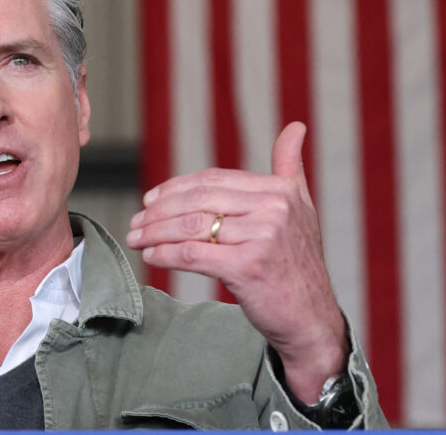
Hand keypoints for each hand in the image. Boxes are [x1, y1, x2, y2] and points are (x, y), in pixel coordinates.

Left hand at [126, 122, 346, 402]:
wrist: (310, 318)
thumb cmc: (297, 264)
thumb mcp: (303, 209)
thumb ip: (290, 168)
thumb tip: (294, 127)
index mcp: (280, 191)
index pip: (214, 180)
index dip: (176, 188)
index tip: (151, 199)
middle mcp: (274, 209)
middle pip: (199, 200)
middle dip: (160, 210)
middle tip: (136, 220)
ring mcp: (262, 238)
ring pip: (191, 226)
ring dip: (155, 231)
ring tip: (136, 237)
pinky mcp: (247, 267)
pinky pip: (192, 254)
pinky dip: (164, 253)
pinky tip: (150, 255)